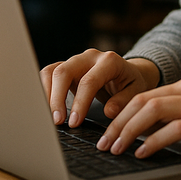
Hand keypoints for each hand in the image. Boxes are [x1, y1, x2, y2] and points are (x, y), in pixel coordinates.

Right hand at [40, 49, 160, 127]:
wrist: (128, 73)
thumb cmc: (131, 83)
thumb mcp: (137, 92)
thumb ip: (124, 100)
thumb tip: (108, 111)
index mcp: (109, 61)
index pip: (89, 81)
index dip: (79, 103)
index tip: (74, 122)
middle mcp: (90, 57)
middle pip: (64, 71)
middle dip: (57, 98)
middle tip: (57, 121)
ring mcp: (76, 60)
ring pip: (52, 71)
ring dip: (47, 94)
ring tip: (49, 117)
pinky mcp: (67, 67)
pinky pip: (49, 74)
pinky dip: (44, 90)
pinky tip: (46, 109)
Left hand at [96, 78, 180, 157]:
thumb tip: (149, 130)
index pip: (143, 95)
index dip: (121, 113)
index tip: (107, 130)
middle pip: (141, 101)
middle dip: (118, 123)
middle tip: (104, 142)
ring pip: (152, 111)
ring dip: (128, 130)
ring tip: (116, 148)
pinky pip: (174, 129)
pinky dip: (153, 140)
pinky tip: (143, 151)